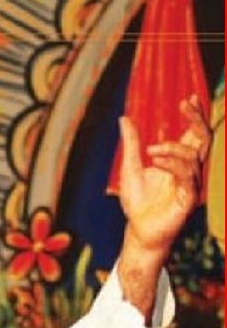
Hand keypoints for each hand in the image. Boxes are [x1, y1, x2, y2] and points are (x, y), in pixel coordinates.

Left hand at [119, 94, 210, 258]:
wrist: (138, 229)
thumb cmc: (138, 201)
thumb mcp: (131, 166)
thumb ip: (131, 143)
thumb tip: (124, 118)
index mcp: (180, 161)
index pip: (194, 134)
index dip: (196, 115)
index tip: (190, 98)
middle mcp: (190, 170)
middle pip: (204, 139)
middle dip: (196, 120)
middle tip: (184, 105)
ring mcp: (192, 184)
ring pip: (194, 157)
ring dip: (173, 148)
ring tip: (150, 151)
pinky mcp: (188, 199)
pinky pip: (187, 177)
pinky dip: (172, 165)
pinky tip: (155, 161)